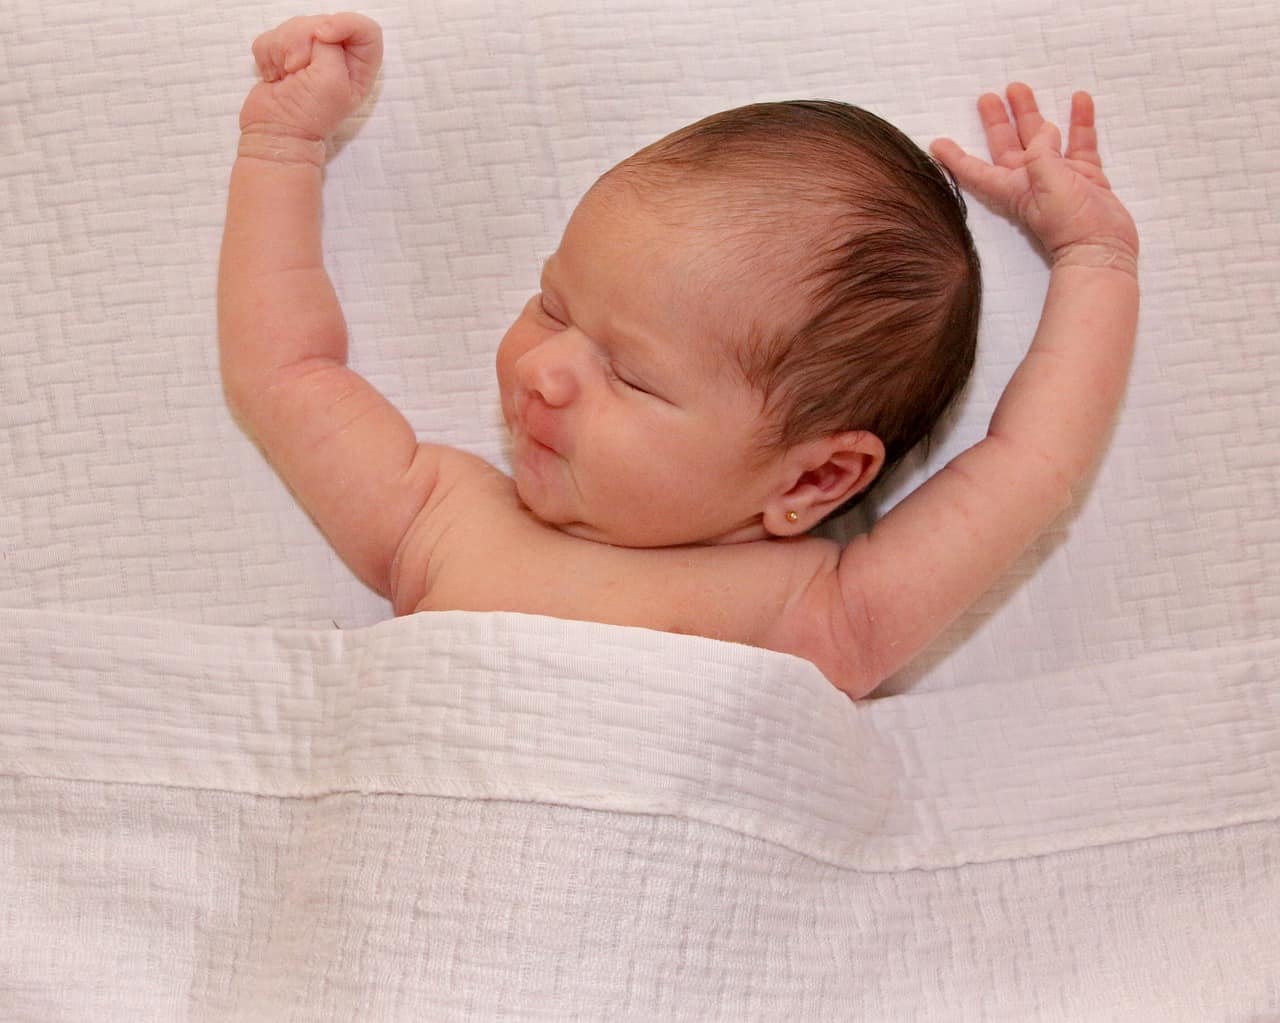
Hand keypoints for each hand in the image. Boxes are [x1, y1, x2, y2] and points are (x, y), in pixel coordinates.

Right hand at [239, 13, 382, 143]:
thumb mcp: (331, 79)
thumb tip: (316, 32)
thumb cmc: (308, 115)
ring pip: (294, 27)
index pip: (365, 29)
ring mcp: (310, 56)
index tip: (322, 36)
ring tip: (286, 77)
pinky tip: (275, 77)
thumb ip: (330, 46)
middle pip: (323, 22)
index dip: (344, 24)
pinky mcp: (284, 56)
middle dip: (303, 41)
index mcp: (359, 68)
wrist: (276, 132)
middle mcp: (337, 59)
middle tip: (297, 69)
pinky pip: (273, 36)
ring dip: (283, 50)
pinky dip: (268, 55)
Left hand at [931, 83, 1137, 272]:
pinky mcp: (1086, 175)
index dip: (955, 158)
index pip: (975, 171)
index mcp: (1011, 187)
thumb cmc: (1066, 221)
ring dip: (1032, 115)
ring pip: (1042, 138)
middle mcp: (1030, 180)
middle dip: (997, 121)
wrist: (1101, 246)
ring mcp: (1059, 177)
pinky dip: (1079, 122)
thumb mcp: (1046, 181)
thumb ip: (1041, 151)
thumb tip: (1047, 130)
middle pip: (1007, 145)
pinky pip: (1080, 142)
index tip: (937, 143)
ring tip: (1021, 88)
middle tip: (987, 97)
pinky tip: (1079, 99)